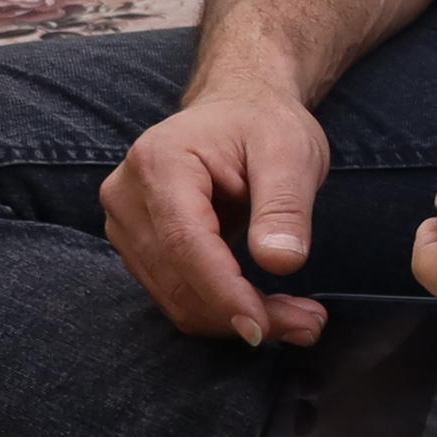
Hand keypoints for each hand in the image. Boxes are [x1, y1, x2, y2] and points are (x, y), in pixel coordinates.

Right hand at [103, 87, 337, 346]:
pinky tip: (267, 309)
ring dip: (234, 319)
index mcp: (160, 162)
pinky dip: (221, 310)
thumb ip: (284, 206)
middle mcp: (127, 196)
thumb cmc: (263, 124)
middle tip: (310, 325)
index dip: (222, 292)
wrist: (237, 109)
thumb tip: (280, 262)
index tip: (264, 327)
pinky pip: (176, 294)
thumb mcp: (291, 152)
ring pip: (175, 298)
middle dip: (242, 313)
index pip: (184, 243)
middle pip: (178, 279)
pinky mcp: (138, 248)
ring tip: (300, 319)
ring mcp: (125, 225)